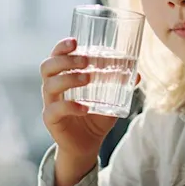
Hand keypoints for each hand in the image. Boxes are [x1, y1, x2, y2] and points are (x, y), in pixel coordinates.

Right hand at [40, 38, 118, 159]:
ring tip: (87, 78)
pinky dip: (71, 107)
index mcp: (63, 76)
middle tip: (85, 60)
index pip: (56, 56)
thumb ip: (120, 85)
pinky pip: (55, 110)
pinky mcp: (51, 120)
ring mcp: (50, 104)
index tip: (75, 41)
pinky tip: (85, 107)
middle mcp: (52, 88)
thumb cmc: (96, 115)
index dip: (61, 47)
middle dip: (65, 60)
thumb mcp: (110, 99)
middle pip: (47, 67)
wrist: (88, 144)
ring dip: (69, 78)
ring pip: (50, 85)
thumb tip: (136, 74)